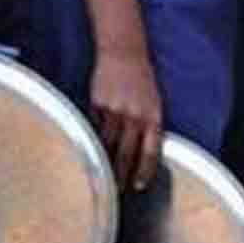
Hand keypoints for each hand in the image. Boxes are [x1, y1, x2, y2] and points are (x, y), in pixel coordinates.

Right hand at [91, 46, 162, 190]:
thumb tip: (141, 151)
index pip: (150, 152)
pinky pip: (95, 126)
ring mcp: (114, 110)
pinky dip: (93, 138)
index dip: (144, 171)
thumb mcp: (154, 103)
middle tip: (116, 190)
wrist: (124, 52)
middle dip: (121, 174)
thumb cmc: (142, 79)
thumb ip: (148, 125)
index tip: (139, 186)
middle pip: (126, 153)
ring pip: (107, 143)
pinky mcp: (97, 104)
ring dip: (104, 161)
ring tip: (100, 175)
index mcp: (154, 117)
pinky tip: (89, 148)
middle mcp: (135, 116)